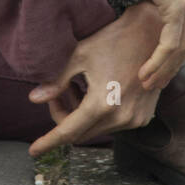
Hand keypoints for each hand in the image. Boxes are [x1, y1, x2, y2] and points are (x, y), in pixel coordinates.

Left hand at [26, 2, 164, 157]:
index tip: (34, 150)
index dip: (49, 141)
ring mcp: (135, 119)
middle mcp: (121, 117)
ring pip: (96, 129)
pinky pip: (113, 125)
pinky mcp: (143, 116)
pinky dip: (99, 115)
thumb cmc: (112, 40)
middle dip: (64, 118)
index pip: (68, 132)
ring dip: (81, 116)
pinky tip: (96, 91)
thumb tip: (33, 99)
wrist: (150, 33)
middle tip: (57, 93)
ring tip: (78, 86)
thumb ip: (57, 82)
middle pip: (81, 133)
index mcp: (103, 103)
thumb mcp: (79, 56)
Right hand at [115, 0, 184, 91]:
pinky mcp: (178, 5)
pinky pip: (170, 43)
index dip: (171, 48)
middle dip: (171, 66)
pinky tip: (145, 74)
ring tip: (147, 85)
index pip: (184, 26)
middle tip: (154, 83)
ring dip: (164, 70)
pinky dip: (159, 62)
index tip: (157, 65)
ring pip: (181, 48)